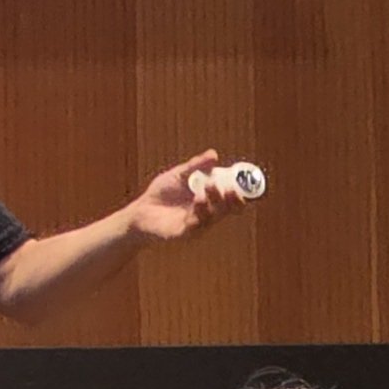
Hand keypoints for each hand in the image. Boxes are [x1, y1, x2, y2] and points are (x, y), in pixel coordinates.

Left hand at [129, 149, 252, 242]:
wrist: (140, 210)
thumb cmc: (161, 194)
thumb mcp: (179, 175)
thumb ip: (196, 166)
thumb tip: (214, 154)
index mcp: (210, 202)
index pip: (232, 201)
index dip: (243, 196)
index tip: (248, 185)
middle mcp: (207, 215)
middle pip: (227, 211)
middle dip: (232, 200)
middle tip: (231, 188)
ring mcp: (197, 226)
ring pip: (213, 217)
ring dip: (214, 202)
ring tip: (210, 186)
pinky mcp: (184, 233)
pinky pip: (196, 225)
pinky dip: (200, 213)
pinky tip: (198, 200)